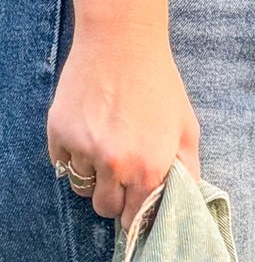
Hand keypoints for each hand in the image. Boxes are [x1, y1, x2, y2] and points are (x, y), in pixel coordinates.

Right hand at [47, 24, 201, 229]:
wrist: (122, 43)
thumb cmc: (161, 86)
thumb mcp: (186, 129)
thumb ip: (187, 169)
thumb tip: (183, 200)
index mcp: (149, 168)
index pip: (135, 218)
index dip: (136, 216)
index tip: (136, 208)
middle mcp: (114, 164)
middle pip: (104, 208)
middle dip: (113, 199)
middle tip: (120, 179)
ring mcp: (83, 149)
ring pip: (80, 186)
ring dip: (92, 177)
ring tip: (105, 150)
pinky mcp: (58, 132)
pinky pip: (61, 164)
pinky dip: (72, 158)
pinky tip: (87, 136)